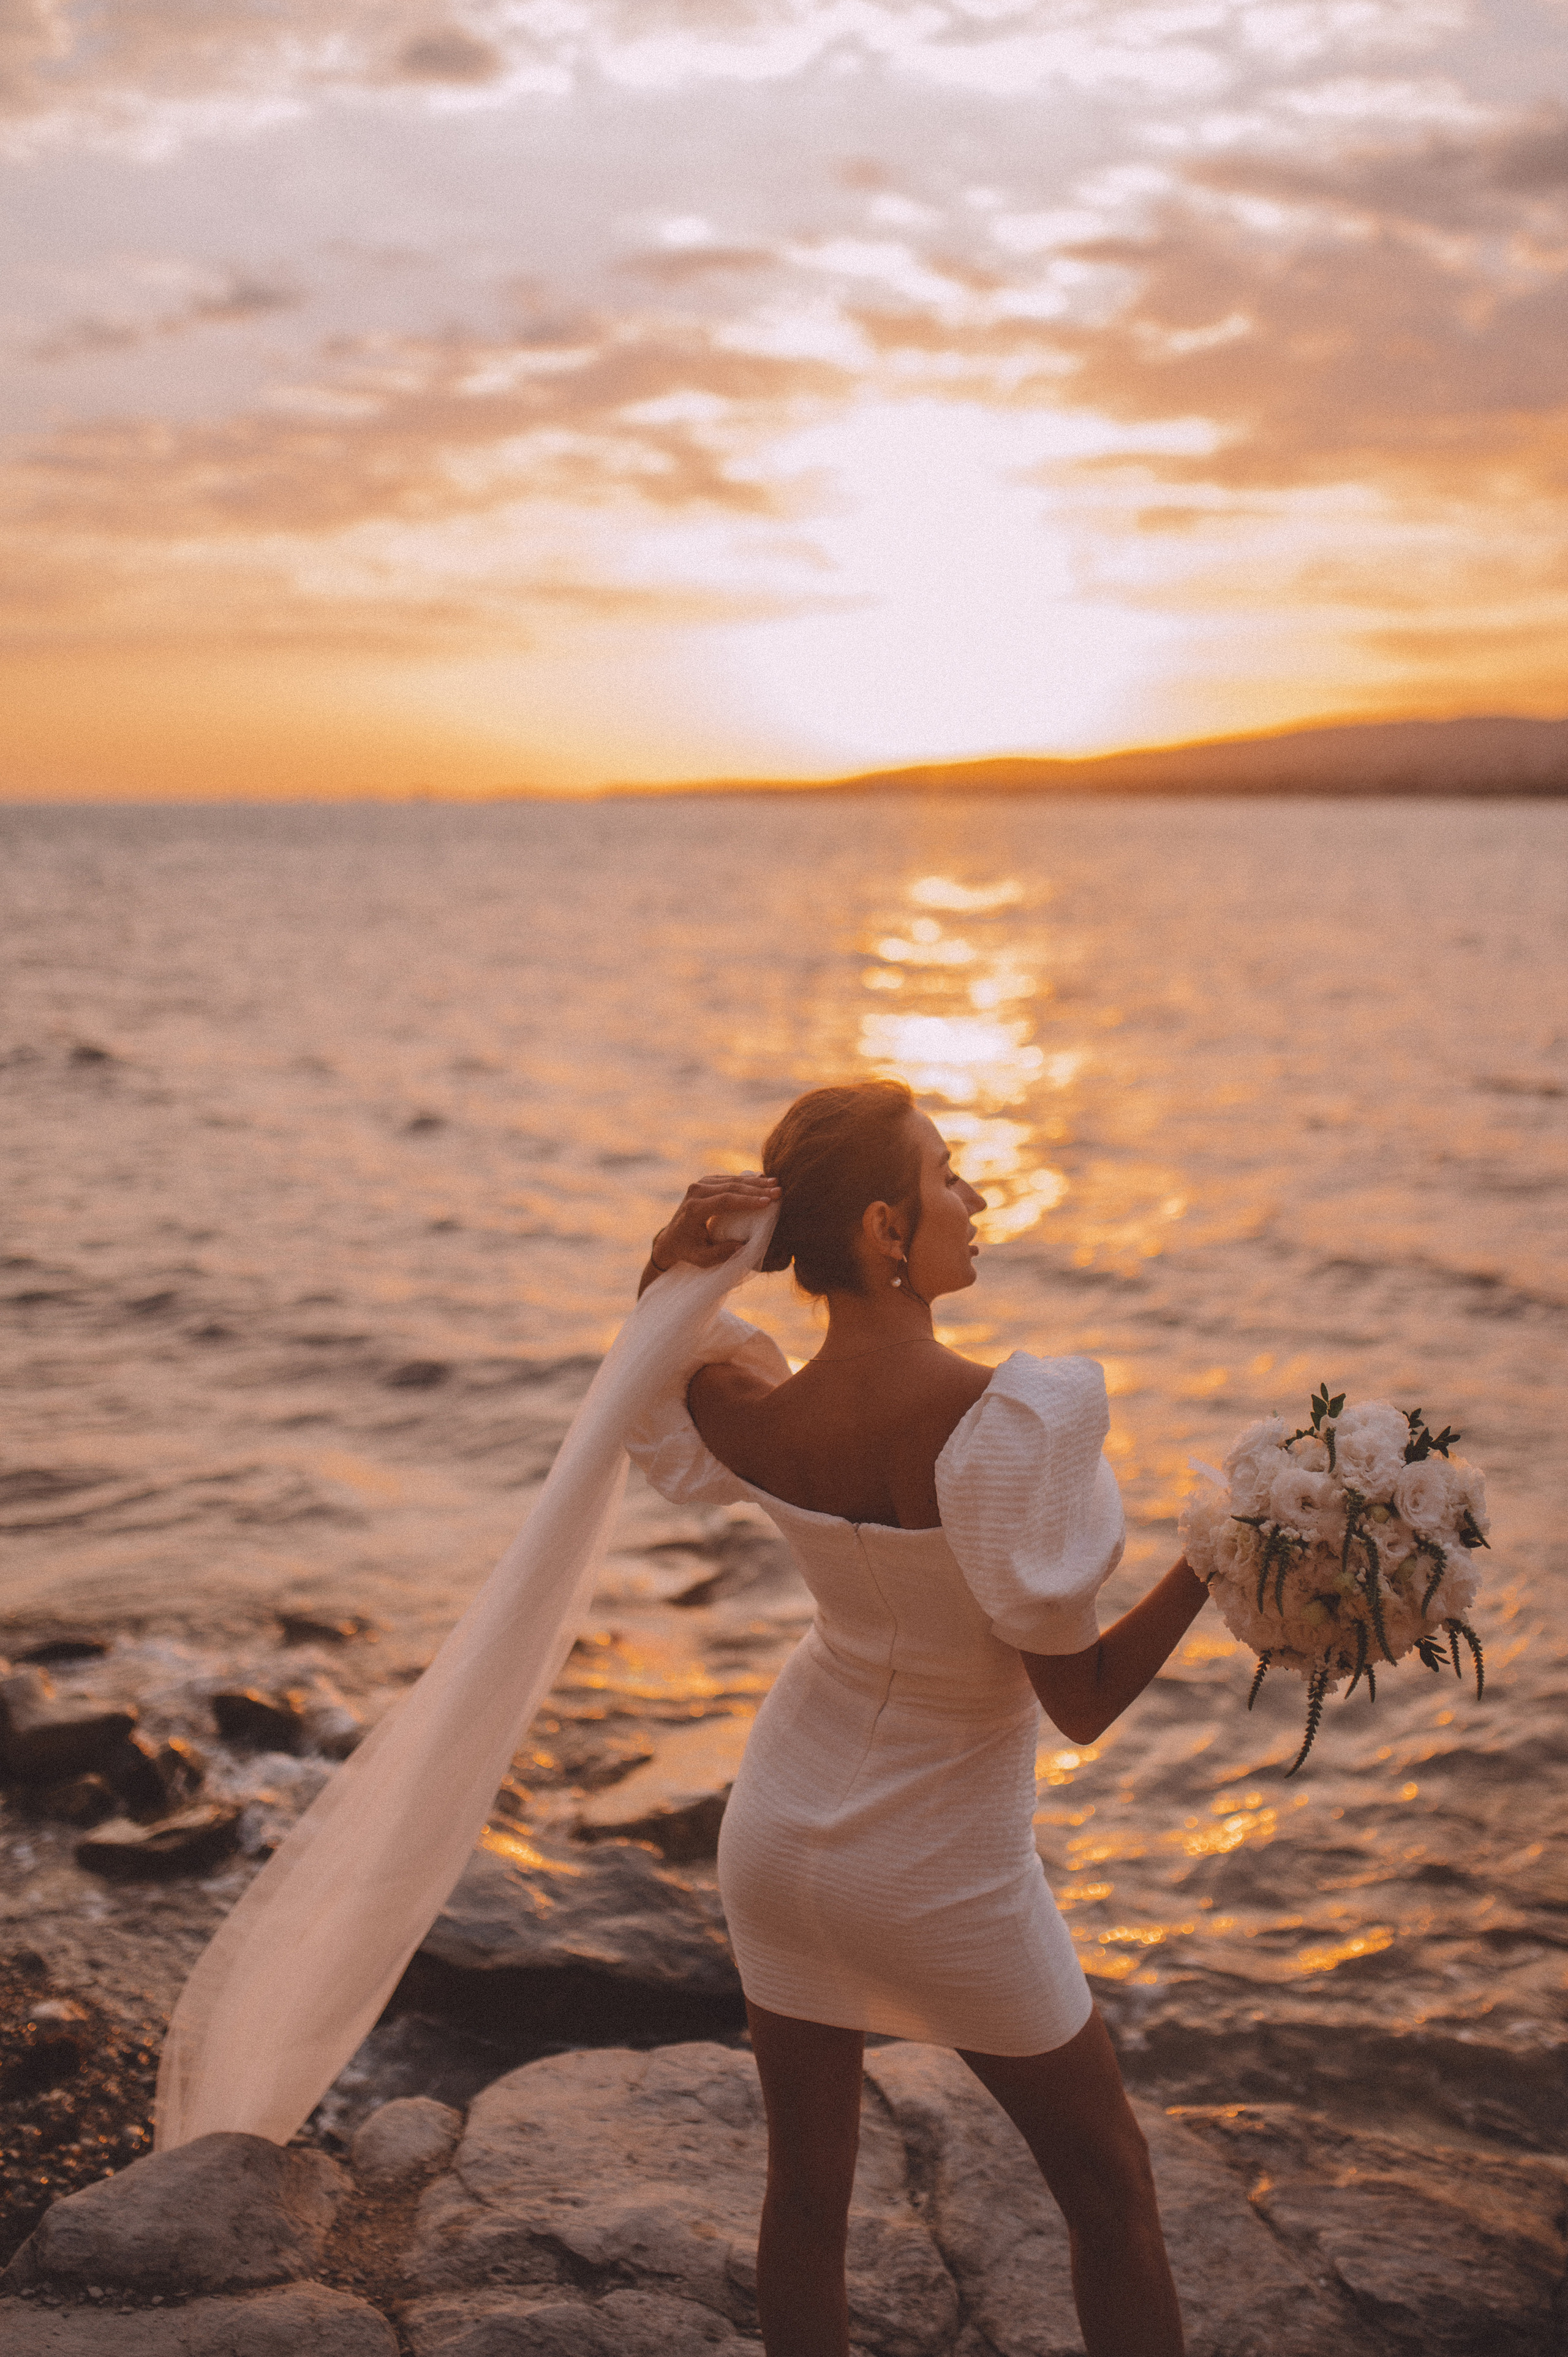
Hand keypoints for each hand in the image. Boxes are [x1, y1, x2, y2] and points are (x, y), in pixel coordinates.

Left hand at [649, 1173, 780, 1273]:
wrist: (671, 1238)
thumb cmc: (688, 1251)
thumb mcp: (702, 1259)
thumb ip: (721, 1254)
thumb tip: (743, 1245)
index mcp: (694, 1210)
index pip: (724, 1201)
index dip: (746, 1201)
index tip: (767, 1203)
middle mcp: (695, 1192)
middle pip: (730, 1187)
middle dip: (757, 1190)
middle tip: (779, 1192)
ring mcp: (700, 1184)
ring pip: (732, 1180)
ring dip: (755, 1183)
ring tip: (776, 1185)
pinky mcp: (706, 1182)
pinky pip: (729, 1179)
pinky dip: (747, 1181)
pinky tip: (763, 1180)